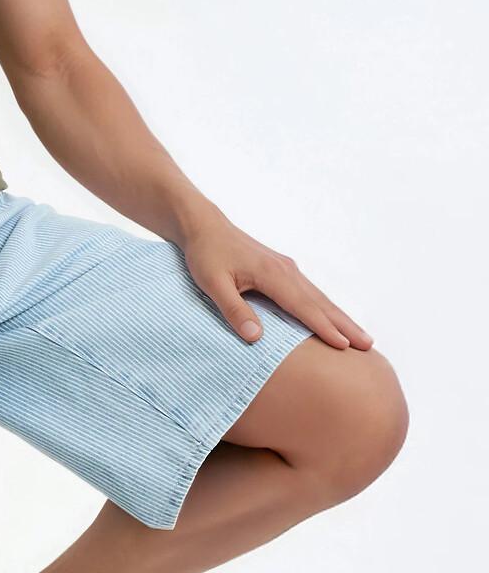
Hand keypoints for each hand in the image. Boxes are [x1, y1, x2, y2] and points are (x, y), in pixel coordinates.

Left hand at [176, 214, 374, 349]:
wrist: (204, 226)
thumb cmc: (206, 254)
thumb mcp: (211, 282)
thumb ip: (233, 308)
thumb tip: (255, 337)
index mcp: (271, 273)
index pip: (302, 306)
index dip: (323, 327)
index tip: (345, 346)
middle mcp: (285, 270)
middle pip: (319, 302)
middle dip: (344, 324)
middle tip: (368, 345)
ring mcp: (286, 268)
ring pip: (318, 296)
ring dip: (340, 316)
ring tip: (361, 336)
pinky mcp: (282, 269)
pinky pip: (309, 292)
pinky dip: (325, 307)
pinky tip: (333, 318)